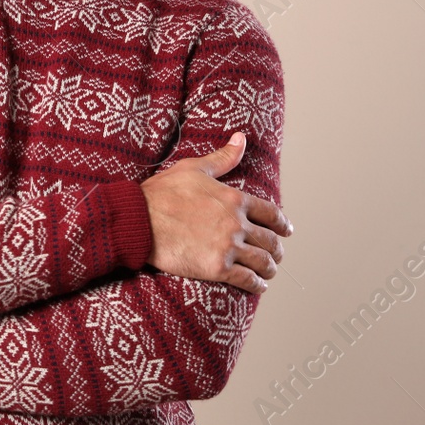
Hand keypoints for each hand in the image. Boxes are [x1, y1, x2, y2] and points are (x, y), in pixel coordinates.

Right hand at [140, 131, 293, 291]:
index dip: (283, 225)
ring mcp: (228, 246)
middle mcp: (236, 223)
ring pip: (263, 262)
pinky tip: (258, 286)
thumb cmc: (162, 192)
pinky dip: (258, 285)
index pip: (272, 213)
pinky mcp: (217, 268)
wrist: (138, 219)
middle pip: (271, 241)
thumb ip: (223, 157)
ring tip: (269, 272)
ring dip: (270, 269)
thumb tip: (241, 138)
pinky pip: (248, 280)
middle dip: (277, 250)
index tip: (286, 231)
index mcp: (235, 198)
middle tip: (276, 255)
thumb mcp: (194, 168)